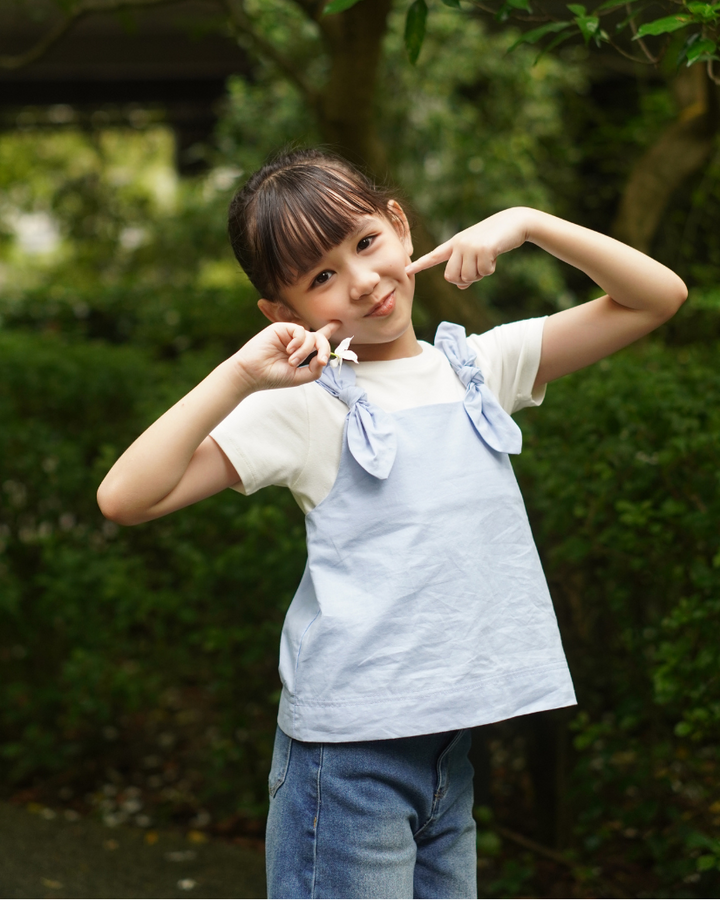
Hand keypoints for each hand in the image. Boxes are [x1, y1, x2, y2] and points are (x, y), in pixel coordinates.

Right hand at [231, 321, 339, 391]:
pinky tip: (289, 350)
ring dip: (305, 352)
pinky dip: (299, 342)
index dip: (328, 331)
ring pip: (311, 336)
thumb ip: (314, 370)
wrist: (252, 373)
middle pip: (319, 339)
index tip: (337, 323)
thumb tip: (323, 358)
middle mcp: (296, 342)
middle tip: (320, 361)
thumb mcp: (299, 377)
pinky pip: (300, 330)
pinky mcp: (282, 328)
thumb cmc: (273, 377)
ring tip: (291, 362)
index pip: (317, 341)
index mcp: (301, 353)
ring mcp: (289, 335)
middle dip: (324, 349)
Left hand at [405, 208, 533, 288]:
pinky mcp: (483, 249)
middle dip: (465, 279)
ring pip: (467, 277)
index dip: (420, 265)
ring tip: (488, 258)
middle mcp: (458, 244)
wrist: (514, 222)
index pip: (434, 256)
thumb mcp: (477, 253)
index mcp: (454, 244)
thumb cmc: (495, 239)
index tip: (406, 271)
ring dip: (480, 274)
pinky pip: (483, 273)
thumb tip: (461, 287)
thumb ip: (466, 268)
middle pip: (452, 277)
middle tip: (478, 269)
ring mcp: (470, 245)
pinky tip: (495, 255)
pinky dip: (491, 269)